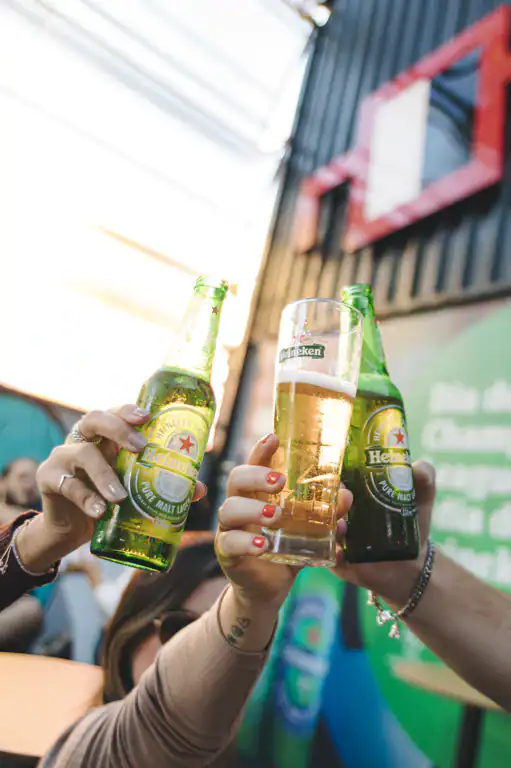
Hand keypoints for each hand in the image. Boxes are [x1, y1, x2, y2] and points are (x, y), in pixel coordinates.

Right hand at [17, 404, 206, 570]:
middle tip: (140, 447)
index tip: (147, 416)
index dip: (129, 410)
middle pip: (94, 418)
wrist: (71, 529)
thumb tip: (201, 489)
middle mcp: (82, 439)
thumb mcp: (133, 489)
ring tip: (121, 496)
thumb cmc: (107, 499)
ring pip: (82, 454)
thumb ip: (163, 486)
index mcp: (104, 436)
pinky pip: (68, 485)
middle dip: (119, 428)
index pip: (115, 412)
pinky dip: (87, 498)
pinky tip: (100, 511)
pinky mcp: (49, 480)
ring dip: (105, 474)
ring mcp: (62, 457)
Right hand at [215, 434, 352, 611]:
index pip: (254, 463)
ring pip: (229, 509)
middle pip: (236, 479)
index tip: (274, 438)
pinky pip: (229, 542)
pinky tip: (263, 546)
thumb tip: (346, 496)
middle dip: (256, 475)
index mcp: (257, 493)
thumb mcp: (308, 530)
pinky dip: (245, 543)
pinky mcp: (226, 553)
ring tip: (276, 516)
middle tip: (280, 481)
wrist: (269, 588)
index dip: (261, 449)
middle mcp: (239, 504)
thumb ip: (325, 515)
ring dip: (253, 510)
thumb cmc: (286, 548)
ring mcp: (229, 528)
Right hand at [334, 460, 435, 606]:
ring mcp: (336, 536)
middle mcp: (339, 511)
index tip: (337, 466)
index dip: (331, 469)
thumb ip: (424, 476)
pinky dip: (333, 553)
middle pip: (322, 499)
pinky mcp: (338, 560)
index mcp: (353, 490)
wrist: (416, 562)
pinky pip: (328, 556)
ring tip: (344, 526)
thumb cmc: (413, 522)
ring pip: (322, 527)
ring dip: (330, 524)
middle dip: (331, 495)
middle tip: (347, 494)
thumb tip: (416, 468)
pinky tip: (342, 553)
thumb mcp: (421, 495)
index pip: (333, 475)